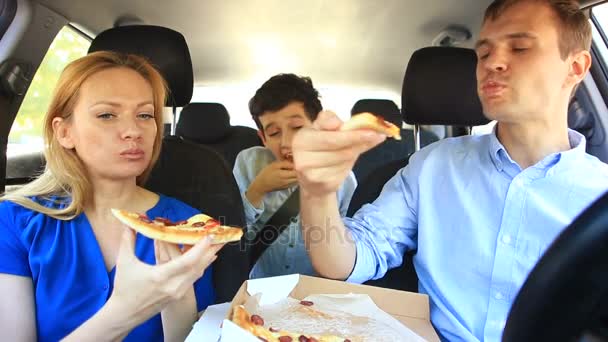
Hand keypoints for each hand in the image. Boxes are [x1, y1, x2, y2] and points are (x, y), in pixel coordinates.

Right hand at [106, 228, 223, 326]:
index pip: (187, 261)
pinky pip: (194, 277)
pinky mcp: (179, 294)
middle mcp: (173, 286)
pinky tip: (206, 257)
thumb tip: (130, 222)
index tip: (209, 236)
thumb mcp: (125, 262)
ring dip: (208, 257)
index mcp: (160, 277)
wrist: (125, 314)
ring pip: (198, 272)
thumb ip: (128, 240)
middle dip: (211, 250)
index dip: (200, 248)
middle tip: (221, 236)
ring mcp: (178, 292)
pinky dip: (201, 265)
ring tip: (216, 244)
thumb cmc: (124, 289)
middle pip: (199, 266)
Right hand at [246, 160, 297, 207]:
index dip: (299, 167)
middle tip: (298, 166)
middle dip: (300, 171)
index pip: (297, 172)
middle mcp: (287, 181)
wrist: (261, 185)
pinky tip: (292, 175)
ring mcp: (288, 186)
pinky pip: (295, 183)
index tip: (298, 163)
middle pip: (299, 177)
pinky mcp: (287, 188)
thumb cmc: (266, 173)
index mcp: (284, 175)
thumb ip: (285, 164)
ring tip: (295, 170)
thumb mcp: (274, 165)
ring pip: (298, 180)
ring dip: (298, 175)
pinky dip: (296, 179)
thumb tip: (294, 163)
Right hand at [292, 111, 385, 196]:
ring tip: (356, 146)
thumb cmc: (317, 147)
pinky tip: (346, 161)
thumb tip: (338, 123)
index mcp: (301, 140)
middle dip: (361, 142)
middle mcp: (302, 159)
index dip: (353, 135)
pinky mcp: (323, 185)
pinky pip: (345, 172)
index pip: (331, 138)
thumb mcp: (318, 128)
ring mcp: (312, 175)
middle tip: (377, 136)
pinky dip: (349, 164)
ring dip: (356, 152)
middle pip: (342, 151)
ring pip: (346, 161)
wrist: (309, 176)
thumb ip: (328, 119)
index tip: (371, 131)